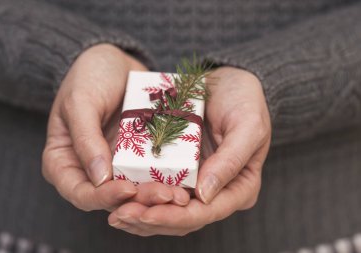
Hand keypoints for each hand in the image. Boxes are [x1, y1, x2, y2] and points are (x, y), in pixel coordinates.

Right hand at [42, 44, 189, 211]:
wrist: (114, 62)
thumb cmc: (89, 76)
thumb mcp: (81, 101)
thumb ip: (85, 138)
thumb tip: (99, 179)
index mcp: (63, 162)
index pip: (80, 192)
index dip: (103, 197)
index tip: (128, 188)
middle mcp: (88, 169)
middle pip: (110, 198)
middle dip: (138, 200)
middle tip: (165, 195)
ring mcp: (114, 165)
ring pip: (134, 191)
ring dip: (156, 194)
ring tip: (178, 193)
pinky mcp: (135, 157)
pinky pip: (149, 174)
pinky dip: (164, 178)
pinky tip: (183, 179)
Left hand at [107, 66, 270, 235]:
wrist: (227, 80)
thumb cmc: (245, 100)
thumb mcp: (248, 126)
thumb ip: (231, 161)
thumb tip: (205, 196)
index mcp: (240, 187)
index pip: (207, 212)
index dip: (176, 217)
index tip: (148, 215)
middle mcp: (217, 191)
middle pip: (183, 217)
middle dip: (152, 219)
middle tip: (121, 215)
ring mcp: (197, 181)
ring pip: (168, 208)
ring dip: (142, 213)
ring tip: (115, 212)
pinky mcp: (180, 169)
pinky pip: (159, 187)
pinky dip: (141, 194)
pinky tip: (118, 194)